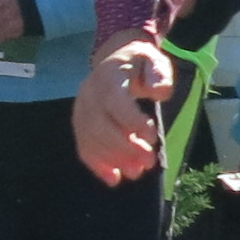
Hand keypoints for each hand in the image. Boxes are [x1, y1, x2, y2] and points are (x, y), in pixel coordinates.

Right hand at [74, 36, 173, 184]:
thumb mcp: (155, 61)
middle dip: (125, 147)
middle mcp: (89, 93)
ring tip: (137, 171)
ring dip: (113, 160)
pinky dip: (97, 165)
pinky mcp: (80, 124)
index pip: (115, 102)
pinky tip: (114, 179)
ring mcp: (81, 109)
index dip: (132, 122)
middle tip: (149, 161)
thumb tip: (159, 91)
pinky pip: (83, 147)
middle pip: (100, 125)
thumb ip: (160, 74)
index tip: (152, 137)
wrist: (115, 60)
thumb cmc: (140, 64)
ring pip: (90, 140)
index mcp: (108, 76)